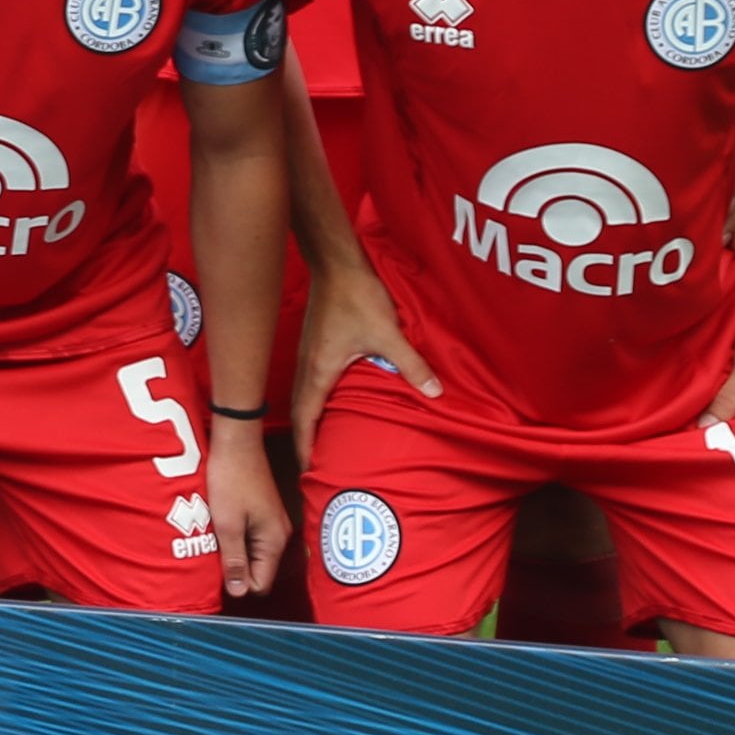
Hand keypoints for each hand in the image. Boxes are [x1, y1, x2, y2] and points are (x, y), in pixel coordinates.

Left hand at [205, 416, 288, 600]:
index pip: (261, 583)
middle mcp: (279, 534)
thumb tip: (239, 592)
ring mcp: (272, 522)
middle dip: (235, 566)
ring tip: (213, 535)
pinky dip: (234, 535)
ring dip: (232, 549)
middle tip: (211, 550)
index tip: (216, 570)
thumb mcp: (227, 523)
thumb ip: (234, 559)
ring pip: (252, 552)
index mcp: (274, 540)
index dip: (238, 583)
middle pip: (257, 569)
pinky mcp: (263, 511)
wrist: (236, 441)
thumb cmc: (230, 479)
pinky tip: (218, 524)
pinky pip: (249, 536)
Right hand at [292, 257, 437, 455]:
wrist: (336, 263)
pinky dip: (313, 401)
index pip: (306, 418)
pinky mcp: (313, 344)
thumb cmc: (356, 297)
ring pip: (302, 396)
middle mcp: (307, 366)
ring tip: (318, 441)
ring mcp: (307, 354)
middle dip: (304, 440)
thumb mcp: (387, 333)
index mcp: (319, 370)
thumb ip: (410, 364)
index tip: (306, 471)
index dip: (305, 446)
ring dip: (308, 420)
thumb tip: (434, 392)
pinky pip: (308, 382)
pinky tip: (328, 404)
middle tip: (312, 465)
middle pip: (300, 412)